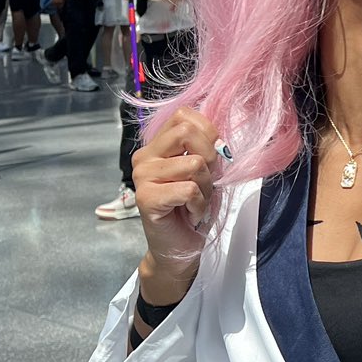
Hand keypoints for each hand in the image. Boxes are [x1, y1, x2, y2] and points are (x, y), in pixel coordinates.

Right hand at [134, 106, 221, 276]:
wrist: (180, 246)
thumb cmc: (193, 206)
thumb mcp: (205, 170)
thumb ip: (206, 147)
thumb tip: (219, 139)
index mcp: (157, 145)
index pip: (184, 115)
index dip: (208, 133)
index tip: (211, 159)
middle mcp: (144, 157)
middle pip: (187, 131)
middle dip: (210, 157)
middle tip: (205, 181)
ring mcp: (142, 177)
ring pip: (194, 163)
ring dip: (205, 187)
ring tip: (195, 201)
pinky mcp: (146, 198)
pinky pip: (189, 189)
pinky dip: (199, 204)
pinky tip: (190, 213)